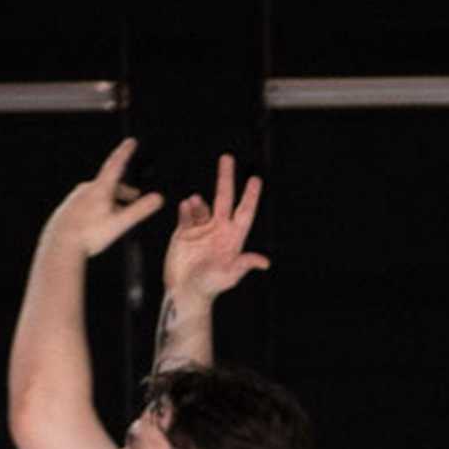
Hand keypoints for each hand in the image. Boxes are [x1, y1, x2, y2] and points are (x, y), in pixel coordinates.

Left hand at [44, 137, 168, 257]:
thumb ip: (140, 210)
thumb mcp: (120, 223)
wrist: (59, 245)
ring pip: (97, 195)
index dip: (125, 152)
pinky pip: (86, 205)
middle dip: (123, 190)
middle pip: (109, 184)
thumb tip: (158, 198)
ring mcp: (75, 199)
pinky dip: (96, 209)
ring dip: (110, 201)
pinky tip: (98, 224)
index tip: (131, 141)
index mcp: (100, 189)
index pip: (116, 164)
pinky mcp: (67, 209)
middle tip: (134, 197)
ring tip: (117, 215)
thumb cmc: (89, 235)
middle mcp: (86, 190)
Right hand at [160, 153, 269, 304]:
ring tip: (194, 202)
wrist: (185, 291)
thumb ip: (244, 264)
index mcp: (233, 237)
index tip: (256, 178)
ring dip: (199, 203)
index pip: (244, 212)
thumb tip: (264, 262)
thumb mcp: (229, 275)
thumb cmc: (210, 286)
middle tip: (227, 158)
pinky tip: (185, 207)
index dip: (250, 196)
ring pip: (201, 206)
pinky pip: (186, 215)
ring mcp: (201, 229)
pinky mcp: (184, 232)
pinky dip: (186, 210)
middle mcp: (218, 229)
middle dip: (226, 178)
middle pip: (224, 198)